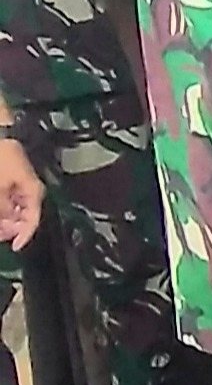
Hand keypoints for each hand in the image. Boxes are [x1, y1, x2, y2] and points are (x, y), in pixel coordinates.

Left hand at [0, 137, 43, 251]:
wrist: (1, 137)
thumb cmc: (4, 158)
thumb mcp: (1, 189)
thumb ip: (3, 209)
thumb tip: (6, 225)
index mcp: (35, 193)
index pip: (34, 221)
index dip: (24, 237)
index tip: (14, 247)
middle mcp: (33, 192)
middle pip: (25, 219)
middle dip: (11, 229)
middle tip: (1, 235)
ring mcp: (24, 187)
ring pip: (17, 212)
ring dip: (7, 220)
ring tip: (0, 226)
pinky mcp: (15, 183)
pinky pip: (12, 203)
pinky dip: (5, 210)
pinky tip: (1, 213)